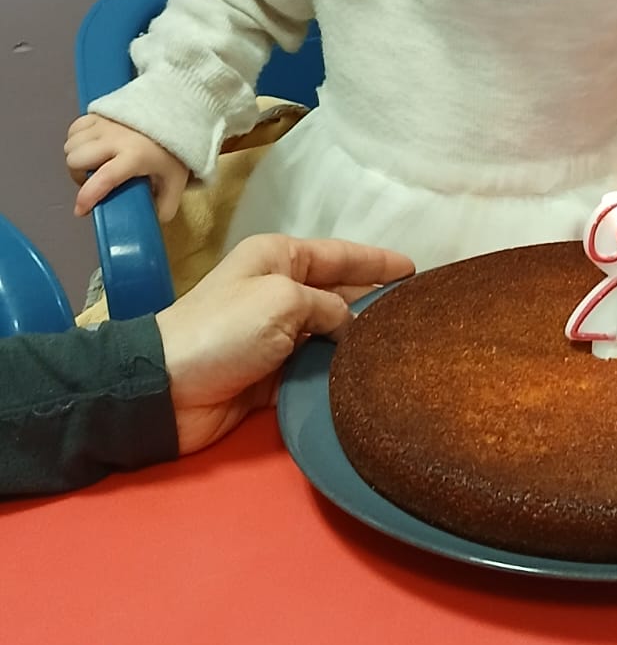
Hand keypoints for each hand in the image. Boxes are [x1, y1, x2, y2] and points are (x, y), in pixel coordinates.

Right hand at [64, 114, 188, 220]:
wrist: (178, 114)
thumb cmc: (174, 150)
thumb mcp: (175, 182)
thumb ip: (164, 207)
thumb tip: (149, 223)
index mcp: (134, 157)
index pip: (103, 179)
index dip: (87, 197)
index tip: (81, 210)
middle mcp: (114, 138)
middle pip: (76, 160)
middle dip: (79, 176)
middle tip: (94, 181)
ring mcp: (105, 123)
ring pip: (71, 144)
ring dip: (77, 158)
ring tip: (93, 164)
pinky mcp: (100, 112)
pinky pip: (74, 128)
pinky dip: (76, 140)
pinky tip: (90, 147)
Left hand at [156, 233, 414, 454]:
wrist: (168, 390)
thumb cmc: (223, 329)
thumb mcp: (283, 300)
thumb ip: (330, 306)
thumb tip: (352, 326)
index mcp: (280, 259)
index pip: (340, 255)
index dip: (378, 261)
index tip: (415, 270)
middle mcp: (281, 291)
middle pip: (342, 293)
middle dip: (377, 300)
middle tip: (420, 313)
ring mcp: (278, 335)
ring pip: (333, 334)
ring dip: (362, 341)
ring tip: (407, 348)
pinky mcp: (275, 375)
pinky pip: (319, 369)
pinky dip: (341, 372)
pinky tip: (372, 378)